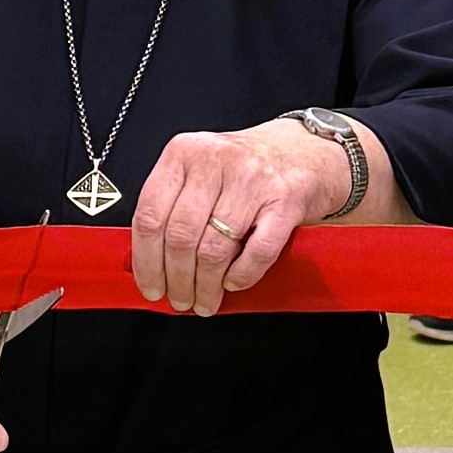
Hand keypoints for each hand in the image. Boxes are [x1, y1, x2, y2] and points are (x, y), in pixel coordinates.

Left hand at [129, 114, 359, 317]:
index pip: (150, 214)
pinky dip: (241, 275)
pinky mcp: (285, 202)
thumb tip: (148, 261)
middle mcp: (216, 162)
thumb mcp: (200, 169)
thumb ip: (172, 204)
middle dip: (177, 280)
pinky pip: (257, 252)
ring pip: (215, 249)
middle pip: (181, 236)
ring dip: (207, 285)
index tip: (150, 286)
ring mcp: (253, 181)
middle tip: (179, 299)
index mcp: (185, 153)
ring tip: (205, 300)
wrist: (306, 151)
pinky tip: (233, 282)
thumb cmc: (248, 166)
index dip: (146, 260)